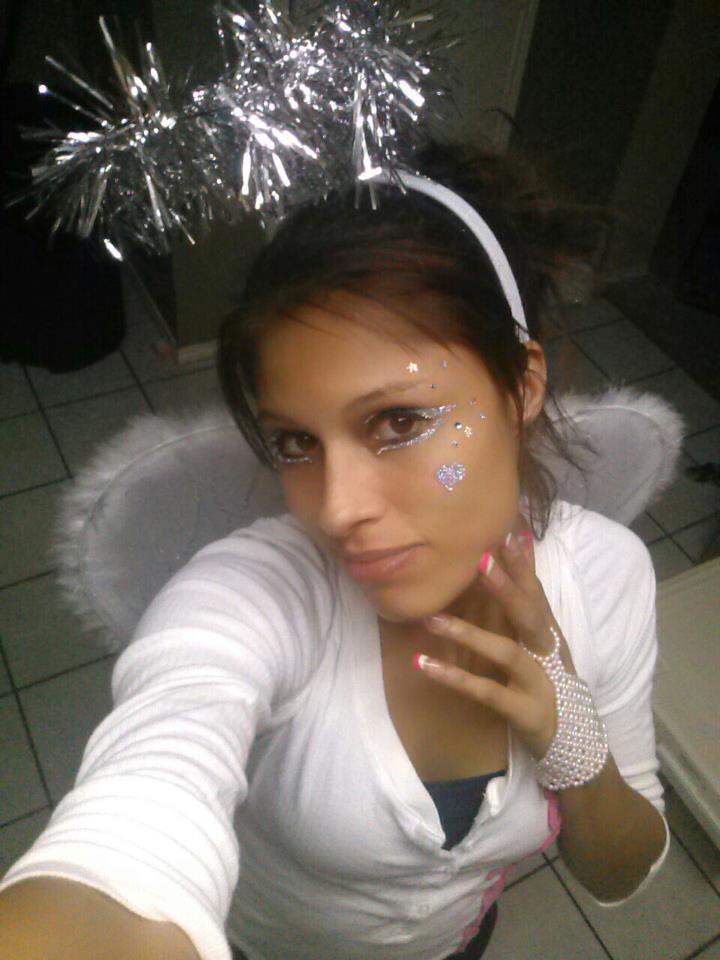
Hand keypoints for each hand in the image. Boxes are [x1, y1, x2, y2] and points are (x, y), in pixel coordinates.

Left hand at [414, 531, 576, 761]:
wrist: (574, 743)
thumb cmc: (547, 681)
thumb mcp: (541, 642)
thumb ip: (527, 603)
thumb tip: (520, 550)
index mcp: (548, 633)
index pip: (537, 591)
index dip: (524, 563)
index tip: (507, 531)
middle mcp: (548, 653)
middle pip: (530, 615)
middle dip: (507, 587)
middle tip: (480, 559)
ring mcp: (540, 683)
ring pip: (506, 653)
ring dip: (468, 633)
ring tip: (432, 617)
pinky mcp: (526, 712)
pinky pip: (488, 694)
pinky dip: (456, 679)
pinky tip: (425, 664)